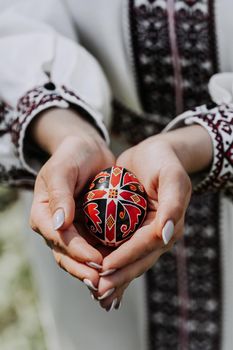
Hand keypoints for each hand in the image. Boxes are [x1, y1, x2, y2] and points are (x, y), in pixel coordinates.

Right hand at [29, 109, 114, 289]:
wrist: (89, 152)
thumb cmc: (73, 155)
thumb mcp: (63, 169)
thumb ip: (59, 194)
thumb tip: (58, 224)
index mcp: (43, 214)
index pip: (57, 238)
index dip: (76, 251)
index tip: (95, 259)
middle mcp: (56, 227)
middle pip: (66, 255)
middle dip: (84, 270)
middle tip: (102, 283)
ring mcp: (72, 231)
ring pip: (80, 257)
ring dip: (94, 271)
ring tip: (112, 284)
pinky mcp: (88, 230)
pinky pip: (95, 248)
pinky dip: (105, 261)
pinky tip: (120, 270)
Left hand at [95, 125, 211, 309]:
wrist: (154, 154)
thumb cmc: (163, 162)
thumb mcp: (172, 177)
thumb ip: (172, 205)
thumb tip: (165, 236)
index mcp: (169, 225)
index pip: (146, 245)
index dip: (127, 257)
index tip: (106, 268)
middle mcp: (157, 234)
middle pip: (138, 260)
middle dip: (119, 277)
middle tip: (98, 291)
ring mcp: (144, 234)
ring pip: (129, 261)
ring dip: (113, 278)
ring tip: (95, 292)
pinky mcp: (132, 230)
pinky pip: (121, 250)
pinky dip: (110, 264)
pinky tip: (96, 276)